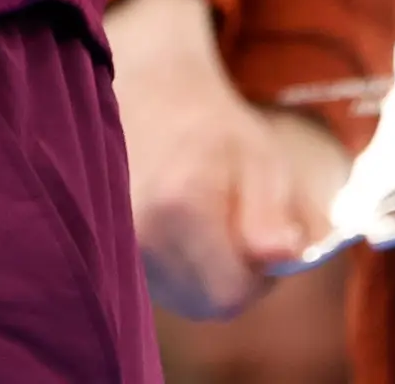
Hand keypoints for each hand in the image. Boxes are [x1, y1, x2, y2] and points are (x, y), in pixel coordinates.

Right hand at [108, 0, 348, 318]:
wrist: (150, 91)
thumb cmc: (214, 127)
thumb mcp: (262, 159)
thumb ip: (275, 214)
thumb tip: (283, 258)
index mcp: (180, 205)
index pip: (232, 292)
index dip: (260, 278)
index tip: (267, 239)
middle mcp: (139, 232)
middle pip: (205, 303)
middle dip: (235, 278)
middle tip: (243, 229)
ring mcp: (118, 241)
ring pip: (183, 298)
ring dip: (209, 275)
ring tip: (211, 222)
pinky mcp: (111, 247)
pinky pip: (163, 285)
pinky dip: (184, 269)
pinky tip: (187, 227)